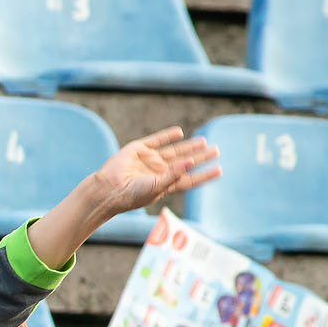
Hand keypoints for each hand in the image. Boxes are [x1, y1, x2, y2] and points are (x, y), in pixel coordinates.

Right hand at [84, 127, 220, 217]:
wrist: (108, 188)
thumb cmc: (132, 194)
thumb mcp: (157, 187)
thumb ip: (174, 175)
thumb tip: (191, 161)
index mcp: (165, 184)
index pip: (189, 179)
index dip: (204, 174)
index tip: (219, 169)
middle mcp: (159, 172)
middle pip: (184, 162)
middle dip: (200, 157)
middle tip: (216, 151)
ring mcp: (149, 160)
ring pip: (174, 150)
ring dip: (189, 146)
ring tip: (204, 142)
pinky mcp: (138, 149)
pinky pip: (156, 140)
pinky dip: (167, 136)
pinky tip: (179, 132)